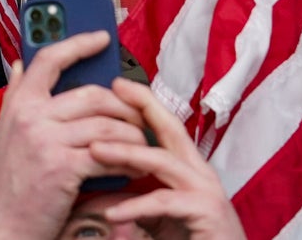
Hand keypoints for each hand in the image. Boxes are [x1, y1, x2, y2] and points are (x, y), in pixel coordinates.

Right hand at [0, 32, 146, 239]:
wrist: (4, 223)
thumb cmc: (9, 181)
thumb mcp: (4, 130)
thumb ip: (15, 95)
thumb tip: (19, 64)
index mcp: (19, 103)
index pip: (50, 59)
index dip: (78, 43)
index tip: (101, 38)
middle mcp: (31, 115)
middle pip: (92, 93)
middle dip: (124, 103)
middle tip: (138, 113)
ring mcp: (47, 140)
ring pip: (106, 122)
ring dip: (132, 132)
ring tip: (142, 142)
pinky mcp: (63, 167)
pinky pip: (108, 153)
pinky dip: (129, 159)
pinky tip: (135, 165)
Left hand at [88, 79, 245, 238]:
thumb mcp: (159, 217)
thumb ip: (137, 199)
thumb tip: (101, 194)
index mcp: (189, 169)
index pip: (166, 127)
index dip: (145, 103)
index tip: (117, 85)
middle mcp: (200, 174)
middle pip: (171, 129)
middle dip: (143, 106)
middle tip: (111, 90)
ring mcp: (207, 192)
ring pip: (162, 161)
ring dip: (126, 153)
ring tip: (94, 150)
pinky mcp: (207, 213)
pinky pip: (165, 203)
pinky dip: (136, 207)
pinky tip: (112, 213)